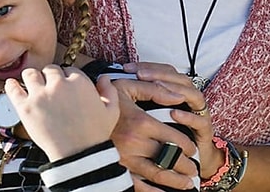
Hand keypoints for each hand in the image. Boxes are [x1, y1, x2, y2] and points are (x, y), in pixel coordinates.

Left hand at [6, 64, 118, 160]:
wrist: (78, 155)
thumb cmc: (95, 134)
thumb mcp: (111, 111)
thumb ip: (109, 91)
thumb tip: (103, 77)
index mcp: (79, 81)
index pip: (69, 70)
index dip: (67, 78)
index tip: (65, 87)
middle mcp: (58, 84)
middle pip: (50, 70)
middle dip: (51, 77)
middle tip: (50, 88)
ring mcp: (40, 95)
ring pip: (31, 74)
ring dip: (32, 77)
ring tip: (33, 85)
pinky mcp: (25, 107)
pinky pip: (13, 89)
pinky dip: (11, 85)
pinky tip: (12, 84)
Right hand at [108, 73, 200, 189]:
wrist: (75, 114)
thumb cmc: (105, 100)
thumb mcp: (128, 87)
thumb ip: (155, 89)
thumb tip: (178, 96)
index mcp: (141, 123)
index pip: (174, 139)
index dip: (187, 146)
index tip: (192, 149)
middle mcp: (134, 143)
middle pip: (169, 159)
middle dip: (186, 166)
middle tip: (194, 169)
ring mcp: (124, 158)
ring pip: (157, 174)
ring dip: (175, 181)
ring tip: (187, 183)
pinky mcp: (116, 168)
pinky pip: (137, 186)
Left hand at [126, 62, 217, 175]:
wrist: (187, 163)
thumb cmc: (167, 137)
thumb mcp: (150, 115)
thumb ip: (140, 99)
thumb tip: (119, 85)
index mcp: (177, 92)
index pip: (166, 71)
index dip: (149, 67)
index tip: (128, 68)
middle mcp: (189, 99)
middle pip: (180, 78)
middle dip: (160, 74)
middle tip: (141, 75)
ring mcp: (198, 113)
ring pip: (193, 94)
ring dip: (175, 89)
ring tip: (157, 88)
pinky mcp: (205, 129)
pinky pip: (199, 120)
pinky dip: (187, 116)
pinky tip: (174, 113)